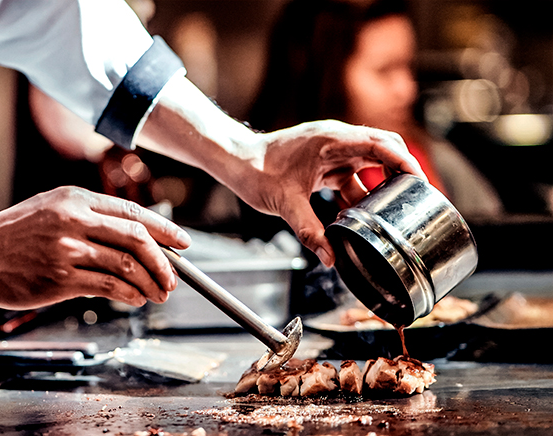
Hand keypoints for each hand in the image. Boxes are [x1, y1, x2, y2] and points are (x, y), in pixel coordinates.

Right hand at [0, 186, 190, 308]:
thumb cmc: (15, 233)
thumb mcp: (53, 208)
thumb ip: (91, 217)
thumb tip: (137, 238)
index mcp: (76, 199)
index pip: (132, 211)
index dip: (164, 228)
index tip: (184, 243)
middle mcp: (74, 220)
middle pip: (137, 237)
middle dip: (164, 261)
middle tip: (174, 278)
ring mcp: (66, 249)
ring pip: (126, 264)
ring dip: (150, 282)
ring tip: (158, 293)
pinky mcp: (58, 279)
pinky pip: (108, 286)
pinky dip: (129, 294)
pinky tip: (135, 299)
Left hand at [137, 77, 423, 268]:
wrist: (236, 161)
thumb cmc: (256, 172)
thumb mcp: (285, 204)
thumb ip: (310, 231)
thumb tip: (330, 258)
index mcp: (331, 141)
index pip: (381, 144)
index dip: (405, 161)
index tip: (420, 182)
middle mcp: (335, 141)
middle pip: (381, 150)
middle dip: (399, 173)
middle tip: (414, 198)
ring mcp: (330, 151)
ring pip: (366, 166)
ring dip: (377, 187)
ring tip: (389, 213)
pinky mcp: (323, 162)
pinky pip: (350, 176)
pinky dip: (357, 194)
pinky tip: (357, 216)